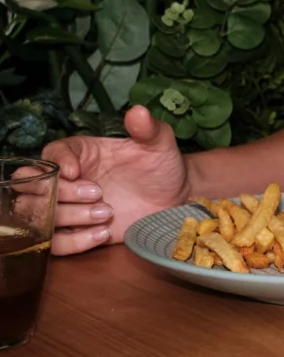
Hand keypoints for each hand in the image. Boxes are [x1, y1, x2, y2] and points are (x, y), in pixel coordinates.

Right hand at [40, 105, 189, 254]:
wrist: (175, 197)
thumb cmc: (161, 165)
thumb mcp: (160, 143)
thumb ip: (148, 128)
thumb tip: (139, 112)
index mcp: (80, 153)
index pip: (50, 154)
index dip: (57, 163)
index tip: (76, 171)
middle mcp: (67, 180)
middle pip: (35, 187)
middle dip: (60, 193)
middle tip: (98, 193)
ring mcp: (69, 208)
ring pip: (40, 217)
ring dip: (68, 218)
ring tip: (106, 213)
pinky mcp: (76, 233)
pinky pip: (56, 244)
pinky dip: (74, 242)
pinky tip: (103, 233)